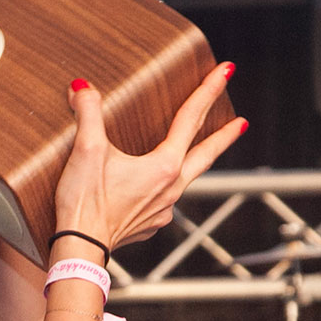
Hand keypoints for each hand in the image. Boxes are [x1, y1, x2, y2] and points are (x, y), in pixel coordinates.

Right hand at [52, 63, 245, 250]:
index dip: (208, 91)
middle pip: (205, 154)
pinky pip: (162, 201)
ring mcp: (162, 210)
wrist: (79, 248)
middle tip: (241, 123)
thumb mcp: (86, 151)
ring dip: (192, 163)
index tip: (226, 71)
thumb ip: (88, 113)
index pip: (191, 118)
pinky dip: (162, 188)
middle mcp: (171, 188)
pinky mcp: (147, 224)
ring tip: (191, 155)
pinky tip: (150, 188)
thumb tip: (82, 87)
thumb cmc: (85, 203)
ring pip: (185, 178)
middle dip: (223, 136)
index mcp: (164, 165)